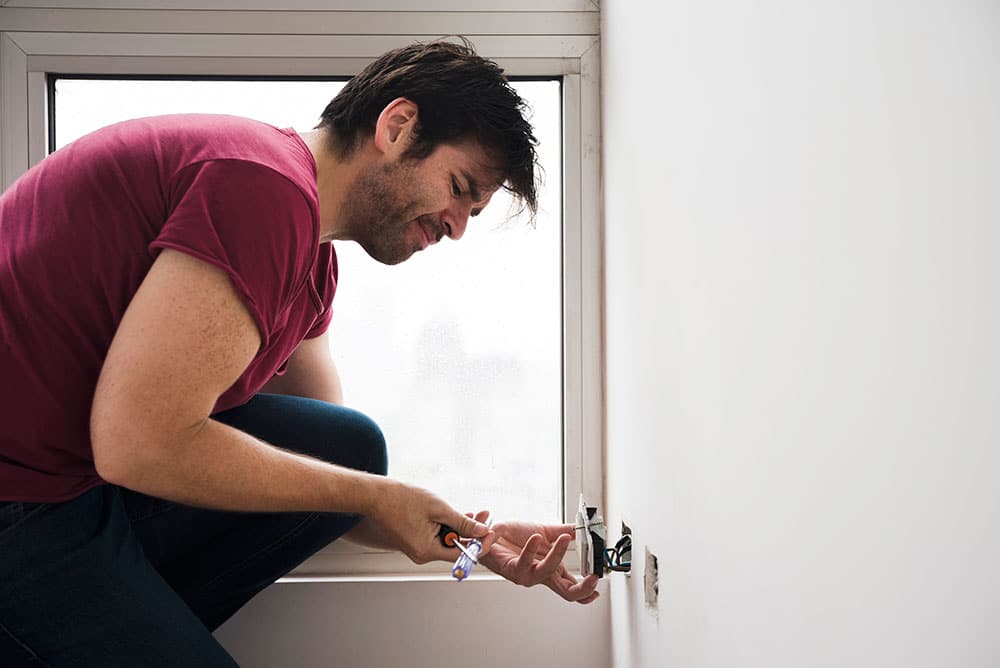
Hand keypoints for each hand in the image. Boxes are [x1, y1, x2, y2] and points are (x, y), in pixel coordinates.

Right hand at [367, 479, 489, 563]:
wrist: (376, 496)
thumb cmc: (401, 499)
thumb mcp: (439, 509)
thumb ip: (463, 522)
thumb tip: (481, 531)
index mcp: (427, 551)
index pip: (462, 554)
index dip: (480, 544)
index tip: (491, 532)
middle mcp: (421, 555)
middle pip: (455, 548)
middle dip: (472, 532)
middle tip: (484, 516)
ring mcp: (417, 549)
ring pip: (447, 542)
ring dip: (461, 528)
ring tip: (473, 513)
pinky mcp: (414, 541)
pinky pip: (437, 538)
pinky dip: (448, 528)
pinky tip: (456, 515)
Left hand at [471, 511, 599, 603]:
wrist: (490, 532)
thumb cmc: (516, 537)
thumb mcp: (547, 531)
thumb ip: (566, 530)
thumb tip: (584, 527)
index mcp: (552, 569)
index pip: (572, 587)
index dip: (586, 592)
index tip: (598, 587)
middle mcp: (540, 575)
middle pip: (566, 592)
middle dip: (581, 589)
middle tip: (593, 578)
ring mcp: (526, 574)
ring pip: (546, 572)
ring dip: (557, 555)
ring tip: (565, 539)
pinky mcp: (510, 568)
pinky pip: (523, 563)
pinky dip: (530, 550)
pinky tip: (536, 538)